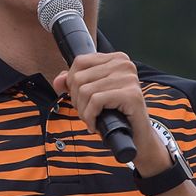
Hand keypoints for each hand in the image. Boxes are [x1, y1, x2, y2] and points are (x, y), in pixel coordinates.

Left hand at [52, 52, 167, 174]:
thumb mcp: (91, 95)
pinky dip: (90, 117)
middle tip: (88, 113)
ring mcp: (129, 78)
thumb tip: (58, 80)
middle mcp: (124, 64)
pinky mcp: (131, 94)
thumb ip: (74, 83)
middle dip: (77, 100)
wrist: (136, 137)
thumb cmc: (114, 115)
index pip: (80, 62)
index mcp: (116, 58)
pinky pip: (96, 101)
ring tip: (92, 119)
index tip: (80, 99)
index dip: (72, 83)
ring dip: (83, 111)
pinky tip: (95, 125)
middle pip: (79, 77)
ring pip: (85, 91)